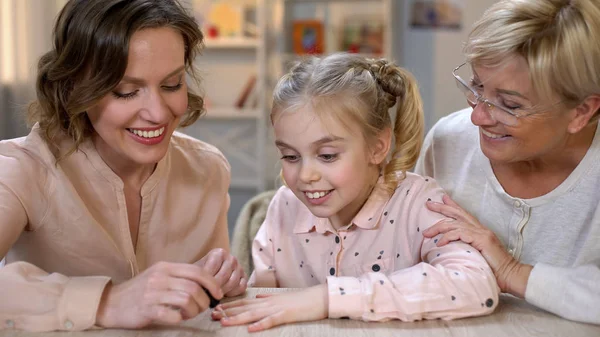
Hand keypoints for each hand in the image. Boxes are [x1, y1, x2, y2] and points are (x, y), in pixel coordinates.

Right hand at [95, 261, 222, 328]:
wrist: (111, 303)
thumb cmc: (140, 291)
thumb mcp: (160, 276)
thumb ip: (179, 277)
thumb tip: (206, 283)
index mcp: (165, 267)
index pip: (196, 271)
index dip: (212, 282)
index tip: (218, 293)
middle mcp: (159, 277)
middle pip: (194, 287)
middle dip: (205, 300)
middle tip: (204, 308)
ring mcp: (152, 293)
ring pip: (186, 300)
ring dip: (194, 310)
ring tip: (190, 314)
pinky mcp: (146, 309)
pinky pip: (171, 314)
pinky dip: (179, 318)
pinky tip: (177, 319)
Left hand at [195, 248, 246, 296]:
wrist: (209, 276)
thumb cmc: (202, 273)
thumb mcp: (198, 270)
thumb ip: (200, 275)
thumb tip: (201, 285)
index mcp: (220, 253)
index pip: (214, 265)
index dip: (206, 277)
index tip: (200, 285)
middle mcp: (232, 259)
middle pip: (224, 275)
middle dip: (214, 287)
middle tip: (207, 294)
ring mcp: (240, 268)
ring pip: (233, 282)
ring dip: (223, 291)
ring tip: (214, 295)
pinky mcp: (244, 278)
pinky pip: (241, 287)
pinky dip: (233, 293)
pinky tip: (225, 294)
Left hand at [211, 284, 327, 331]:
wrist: (320, 297)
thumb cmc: (302, 299)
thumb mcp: (282, 297)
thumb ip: (268, 297)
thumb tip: (257, 297)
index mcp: (267, 300)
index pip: (244, 303)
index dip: (230, 305)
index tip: (216, 307)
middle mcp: (269, 303)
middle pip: (245, 307)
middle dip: (228, 311)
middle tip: (213, 314)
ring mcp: (277, 308)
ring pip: (254, 313)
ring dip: (238, 318)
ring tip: (224, 322)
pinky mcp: (287, 314)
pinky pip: (272, 320)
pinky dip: (261, 325)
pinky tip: (251, 329)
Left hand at [424, 195, 531, 296]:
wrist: (510, 276)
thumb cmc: (493, 270)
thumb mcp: (475, 255)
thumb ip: (465, 248)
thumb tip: (449, 249)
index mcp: (480, 231)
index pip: (464, 215)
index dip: (453, 206)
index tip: (442, 200)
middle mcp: (481, 229)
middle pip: (458, 214)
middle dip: (442, 208)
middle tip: (429, 204)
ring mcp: (482, 233)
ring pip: (455, 224)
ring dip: (438, 227)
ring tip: (426, 233)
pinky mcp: (482, 240)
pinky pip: (460, 234)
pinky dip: (448, 237)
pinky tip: (439, 243)